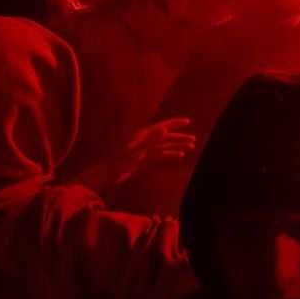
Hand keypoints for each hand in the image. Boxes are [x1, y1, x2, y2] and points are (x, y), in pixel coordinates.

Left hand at [73, 118, 195, 189]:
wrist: (105, 176)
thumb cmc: (117, 163)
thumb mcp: (134, 152)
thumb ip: (150, 140)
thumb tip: (165, 129)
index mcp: (142, 136)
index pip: (162, 127)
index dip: (175, 124)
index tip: (188, 122)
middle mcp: (145, 141)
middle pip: (166, 137)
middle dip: (180, 137)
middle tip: (194, 139)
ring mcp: (144, 151)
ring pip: (165, 146)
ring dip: (177, 146)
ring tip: (190, 147)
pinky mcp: (143, 160)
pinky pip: (160, 155)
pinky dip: (170, 155)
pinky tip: (179, 156)